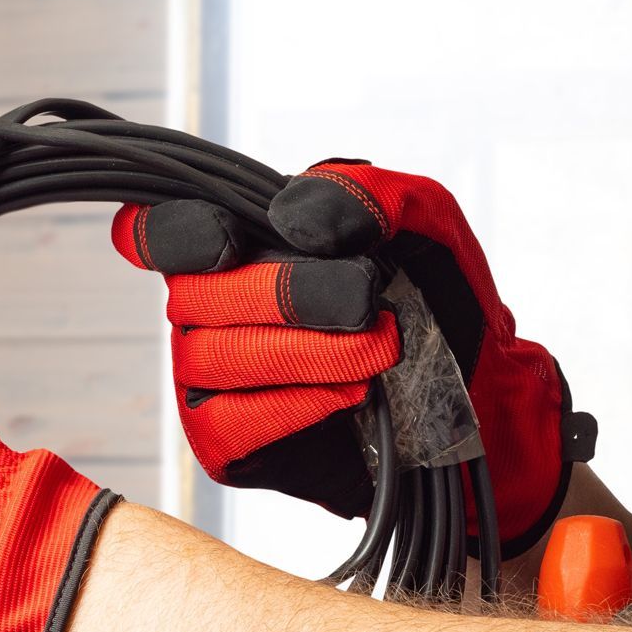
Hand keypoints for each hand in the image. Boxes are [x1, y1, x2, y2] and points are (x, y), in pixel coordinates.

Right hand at [116, 161, 584, 553]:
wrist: (476, 384)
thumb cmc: (435, 293)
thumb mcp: (420, 217)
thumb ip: (362, 190)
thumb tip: (296, 213)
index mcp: (235, 244)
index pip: (155, 233)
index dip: (169, 234)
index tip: (228, 241)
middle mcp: (206, 309)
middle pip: (192, 295)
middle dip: (285, 295)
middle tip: (366, 301)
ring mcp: (208, 377)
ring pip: (213, 358)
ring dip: (307, 352)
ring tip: (380, 352)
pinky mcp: (226, 441)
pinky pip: (226, 421)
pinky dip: (291, 405)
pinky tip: (349, 394)